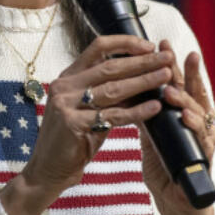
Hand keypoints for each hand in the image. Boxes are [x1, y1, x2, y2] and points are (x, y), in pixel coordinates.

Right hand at [0, 35, 171, 214]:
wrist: (48, 170)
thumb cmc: (73, 140)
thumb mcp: (88, 111)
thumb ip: (109, 95)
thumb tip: (143, 80)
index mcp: (68, 77)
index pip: (97, 48)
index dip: (125, 43)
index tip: (149, 45)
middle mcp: (64, 86)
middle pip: (110, 67)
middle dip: (142, 61)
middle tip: (166, 58)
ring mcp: (66, 104)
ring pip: (113, 89)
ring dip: (144, 81)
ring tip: (166, 77)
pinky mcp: (73, 124)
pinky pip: (112, 116)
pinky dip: (137, 112)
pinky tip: (155, 107)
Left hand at [139, 40, 214, 214]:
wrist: (176, 205)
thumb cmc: (165, 170)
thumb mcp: (152, 138)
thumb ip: (147, 116)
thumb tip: (130, 91)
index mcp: (183, 118)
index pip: (178, 85)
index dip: (171, 65)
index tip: (162, 44)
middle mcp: (198, 126)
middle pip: (193, 93)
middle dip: (183, 72)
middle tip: (173, 53)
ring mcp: (204, 142)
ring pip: (200, 114)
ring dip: (186, 99)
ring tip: (173, 87)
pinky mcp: (206, 161)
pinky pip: (202, 140)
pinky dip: (194, 127)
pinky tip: (186, 116)